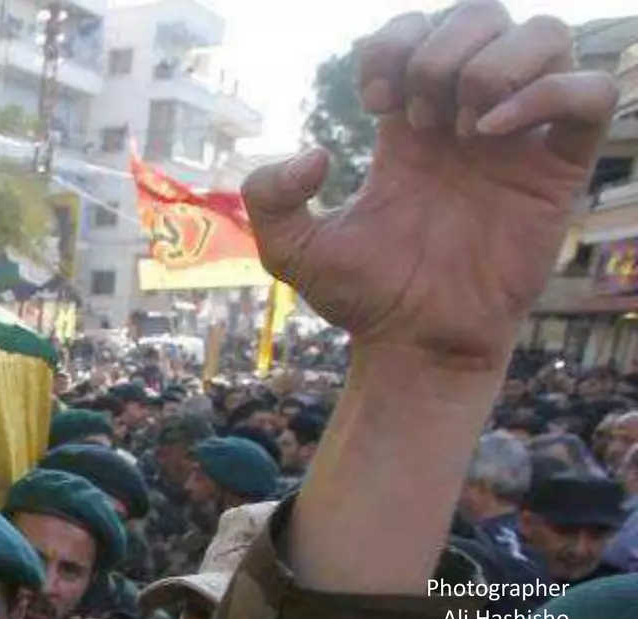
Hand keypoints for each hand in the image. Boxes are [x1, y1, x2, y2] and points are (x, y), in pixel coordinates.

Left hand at [243, 3, 617, 371]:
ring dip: (495, 62)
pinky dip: (550, 91)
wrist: (414, 345)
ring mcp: (520, 139)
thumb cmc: (364, 298)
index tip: (372, 102)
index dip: (395, 41)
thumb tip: (317, 153)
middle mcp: (469, 119)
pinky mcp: (560, 169)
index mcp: (411, 124)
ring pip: (546, 35)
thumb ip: (268, 196)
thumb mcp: (291, 249)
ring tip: (462, 127)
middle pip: (484, 16)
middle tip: (415, 117)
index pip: (419, 29)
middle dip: (441, 49)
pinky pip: (593, 92)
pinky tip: (494, 132)